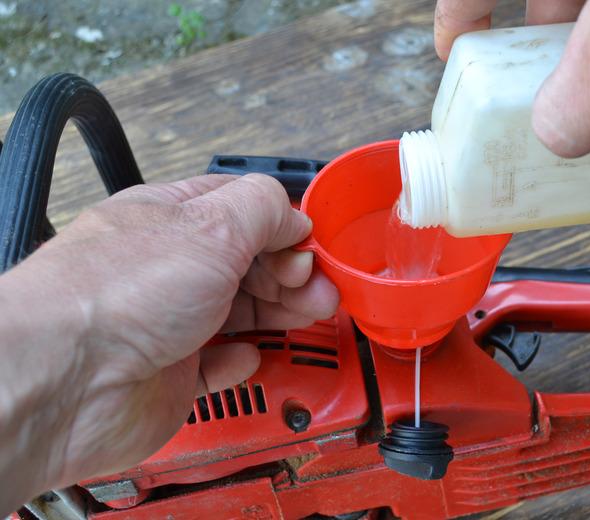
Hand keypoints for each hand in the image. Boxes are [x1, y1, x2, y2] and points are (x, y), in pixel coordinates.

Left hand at [0, 174, 337, 511]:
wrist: (66, 380)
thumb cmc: (116, 294)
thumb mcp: (211, 226)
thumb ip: (262, 209)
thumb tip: (293, 215)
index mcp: (171, 220)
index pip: (239, 211)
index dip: (283, 227)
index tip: (313, 246)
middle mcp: (168, 269)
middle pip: (246, 264)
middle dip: (291, 274)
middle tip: (321, 289)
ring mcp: (168, 324)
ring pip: (238, 313)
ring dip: (278, 313)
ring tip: (308, 314)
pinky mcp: (169, 375)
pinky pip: (214, 365)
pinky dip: (236, 360)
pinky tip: (245, 355)